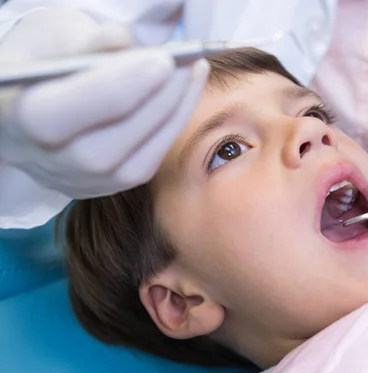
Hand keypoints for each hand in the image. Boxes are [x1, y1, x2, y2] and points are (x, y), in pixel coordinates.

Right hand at [0, 8, 208, 198]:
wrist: (30, 99)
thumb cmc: (41, 60)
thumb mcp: (52, 35)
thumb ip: (85, 41)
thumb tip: (122, 42)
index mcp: (13, 118)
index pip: (63, 115)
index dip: (119, 88)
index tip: (163, 60)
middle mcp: (43, 162)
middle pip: (104, 149)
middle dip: (156, 103)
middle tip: (188, 65)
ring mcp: (75, 181)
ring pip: (132, 165)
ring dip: (172, 116)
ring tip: (194, 74)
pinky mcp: (103, 187)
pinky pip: (144, 167)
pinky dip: (169, 131)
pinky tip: (184, 97)